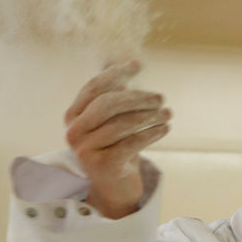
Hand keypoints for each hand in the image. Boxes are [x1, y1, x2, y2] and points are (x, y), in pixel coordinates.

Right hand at [64, 60, 170, 218]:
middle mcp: (74, 131)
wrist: (113, 185)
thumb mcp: (112, 116)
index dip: (116, 74)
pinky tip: (164, 128)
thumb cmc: (114, 143)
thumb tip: (123, 56)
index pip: (93, 87)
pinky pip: (130, 144)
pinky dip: (150, 134)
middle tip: (161, 98)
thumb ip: (114, 89)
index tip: (138, 65)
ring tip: (168, 113)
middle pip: (106, 104)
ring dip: (149, 117)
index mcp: (73, 114)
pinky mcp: (101, 166)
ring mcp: (85, 150)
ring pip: (120, 125)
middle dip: (137, 97)